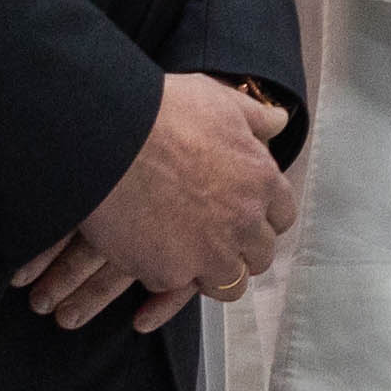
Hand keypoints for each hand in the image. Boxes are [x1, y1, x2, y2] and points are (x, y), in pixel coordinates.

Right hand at [16, 76, 293, 332]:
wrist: (108, 140)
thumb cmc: (163, 112)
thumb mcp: (218, 100)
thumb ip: (254, 116)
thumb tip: (281, 121)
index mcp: (261, 180)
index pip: (281, 216)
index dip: (261, 217)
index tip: (243, 215)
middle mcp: (244, 222)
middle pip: (259, 256)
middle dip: (240, 251)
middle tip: (213, 242)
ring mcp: (210, 253)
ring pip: (228, 284)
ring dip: (211, 275)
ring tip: (186, 263)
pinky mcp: (170, 274)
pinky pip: (177, 289)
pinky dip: (165, 279)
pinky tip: (148, 262)